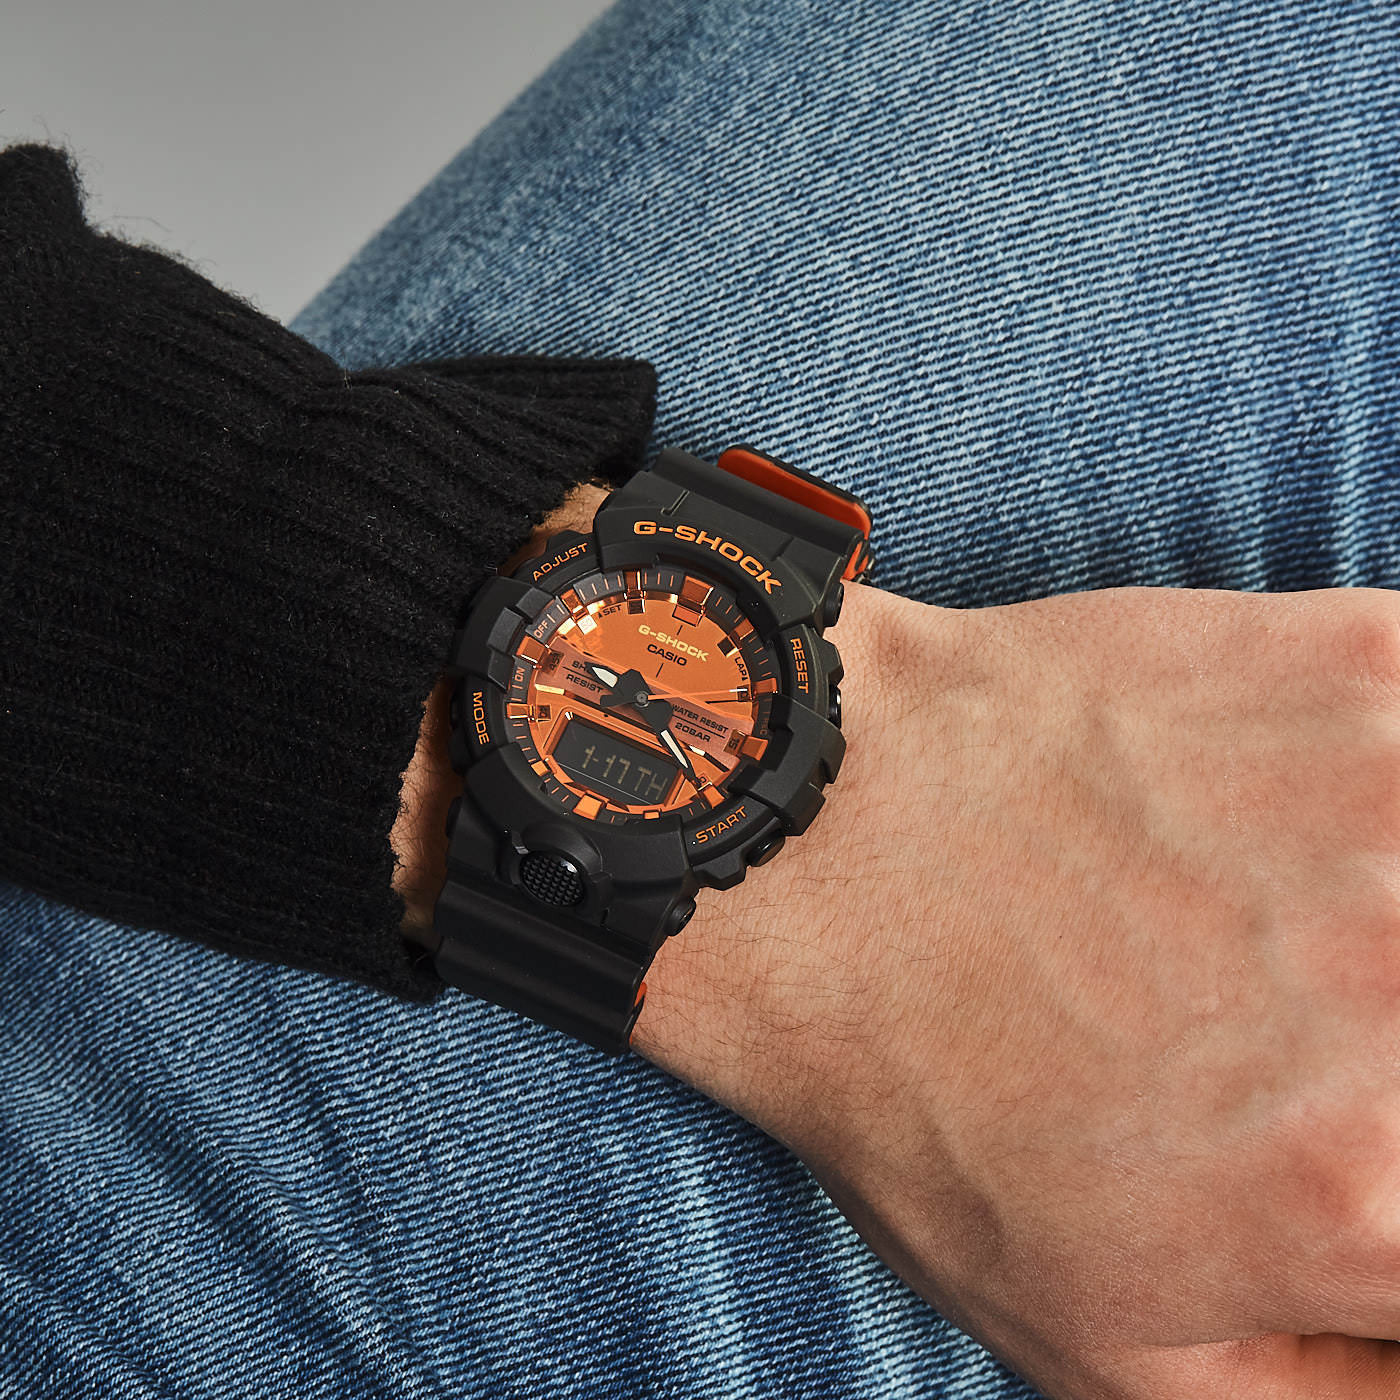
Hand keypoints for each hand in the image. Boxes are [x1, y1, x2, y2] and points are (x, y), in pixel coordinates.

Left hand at [634, 581, 1399, 1398]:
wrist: (825, 848)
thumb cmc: (925, 1088)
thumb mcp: (1107, 1346)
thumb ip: (1340, 1397)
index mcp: (1383, 1198)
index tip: (1364, 1128)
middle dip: (1392, 1038)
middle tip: (1303, 1005)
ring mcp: (1398, 815)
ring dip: (1393, 908)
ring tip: (1311, 926)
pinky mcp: (1360, 670)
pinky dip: (1397, 780)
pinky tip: (1329, 813)